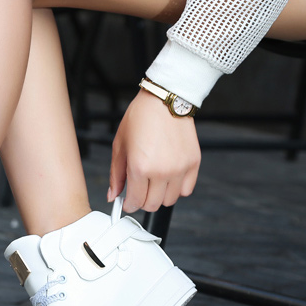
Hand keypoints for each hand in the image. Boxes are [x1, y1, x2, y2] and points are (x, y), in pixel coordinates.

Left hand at [108, 90, 200, 212]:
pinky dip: (177, 189)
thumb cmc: (141, 118)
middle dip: (143, 202)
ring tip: (153, 182)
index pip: (135, 201)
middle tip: (139, 192)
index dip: (129, 205)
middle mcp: (161, 171)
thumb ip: (116, 174)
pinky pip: (186, 190)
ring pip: (170, 200)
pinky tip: (168, 178)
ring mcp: (179, 169)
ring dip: (160, 196)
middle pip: (153, 205)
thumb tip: (112, 195)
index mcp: (139, 167)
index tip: (127, 203)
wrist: (164, 100)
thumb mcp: (120, 146)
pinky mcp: (193, 163)